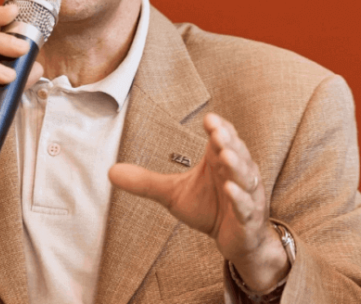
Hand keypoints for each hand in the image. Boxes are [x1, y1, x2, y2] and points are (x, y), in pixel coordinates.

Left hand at [108, 113, 287, 291]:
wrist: (235, 241)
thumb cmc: (209, 209)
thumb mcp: (173, 194)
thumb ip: (146, 181)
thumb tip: (110, 171)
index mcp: (220, 160)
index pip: (223, 138)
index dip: (218, 128)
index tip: (208, 119)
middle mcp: (237, 172)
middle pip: (236, 151)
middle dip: (228, 141)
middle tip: (217, 131)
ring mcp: (247, 194)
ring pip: (245, 175)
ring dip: (236, 164)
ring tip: (225, 154)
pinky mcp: (249, 218)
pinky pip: (246, 206)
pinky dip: (240, 197)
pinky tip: (230, 189)